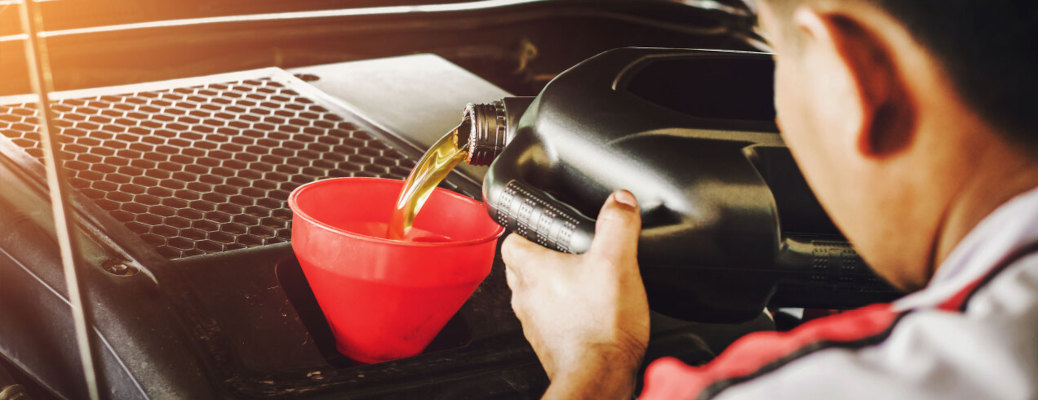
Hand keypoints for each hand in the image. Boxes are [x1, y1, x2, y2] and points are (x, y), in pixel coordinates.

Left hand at [502, 190, 649, 398]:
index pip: (511, 239)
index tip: (542, 225)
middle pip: (521, 266)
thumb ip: (617, 225)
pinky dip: (562, 311)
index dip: (525, 228)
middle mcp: (525, 296)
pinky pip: (548, 318)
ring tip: (579, 279)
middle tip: (566, 250)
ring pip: (533, 293)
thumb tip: (620, 200)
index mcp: (532, 269)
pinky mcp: (548, 342)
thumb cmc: (600, 326)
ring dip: (551, 285)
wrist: (601, 375)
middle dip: (540, 256)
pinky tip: (586, 311)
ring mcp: (534, 321)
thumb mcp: (617, 262)